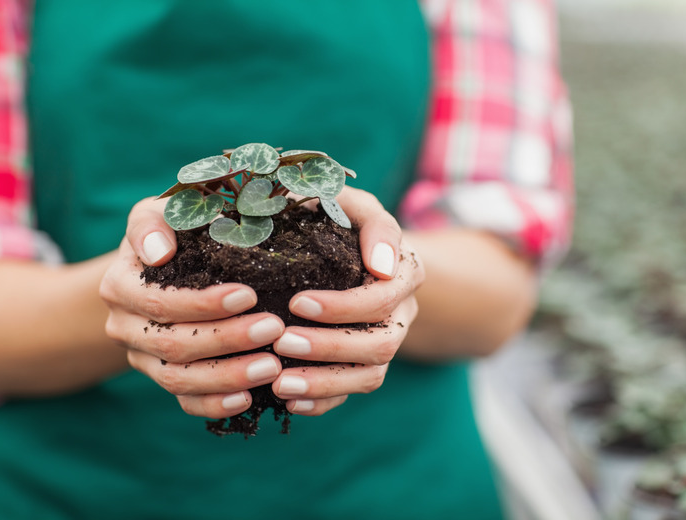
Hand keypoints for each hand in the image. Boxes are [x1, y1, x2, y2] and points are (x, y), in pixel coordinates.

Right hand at [100, 197, 284, 418]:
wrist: (163, 266)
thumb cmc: (172, 232)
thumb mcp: (158, 213)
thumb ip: (153, 222)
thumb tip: (159, 251)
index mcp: (120, 286)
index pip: (160, 301)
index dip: (203, 303)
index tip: (249, 294)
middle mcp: (124, 326)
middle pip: (173, 344)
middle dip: (227, 339)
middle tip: (274, 328)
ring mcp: (143, 358)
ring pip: (179, 379)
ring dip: (228, 376)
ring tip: (272, 366)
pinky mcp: (165, 378)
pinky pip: (185, 402)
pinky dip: (214, 404)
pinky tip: (249, 398)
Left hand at [271, 187, 424, 415]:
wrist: (344, 248)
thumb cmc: (340, 218)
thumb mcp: (352, 203)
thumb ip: (362, 216)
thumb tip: (373, 258)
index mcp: (405, 271)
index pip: (384, 297)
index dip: (344, 306)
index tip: (298, 302)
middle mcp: (403, 312)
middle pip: (382, 343)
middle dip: (331, 347)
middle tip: (281, 342)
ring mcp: (385, 342)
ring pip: (371, 375)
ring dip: (326, 382)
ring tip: (280, 383)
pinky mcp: (364, 365)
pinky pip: (353, 393)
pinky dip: (323, 401)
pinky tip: (289, 400)